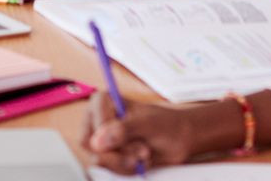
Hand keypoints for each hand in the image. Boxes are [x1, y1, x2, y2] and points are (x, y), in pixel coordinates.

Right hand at [84, 92, 199, 172]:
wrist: (179, 138)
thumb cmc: (166, 124)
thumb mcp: (147, 124)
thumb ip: (122, 130)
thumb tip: (98, 142)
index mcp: (102, 102)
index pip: (95, 127)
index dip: (116, 141)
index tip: (139, 146)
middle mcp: (97, 118)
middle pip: (91, 145)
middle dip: (120, 154)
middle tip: (143, 153)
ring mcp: (102, 137)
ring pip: (100, 159)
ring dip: (125, 162)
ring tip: (144, 154)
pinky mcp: (108, 153)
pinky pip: (109, 168)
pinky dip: (126, 168)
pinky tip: (139, 160)